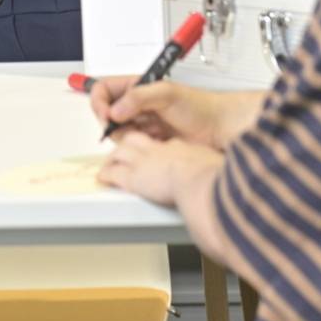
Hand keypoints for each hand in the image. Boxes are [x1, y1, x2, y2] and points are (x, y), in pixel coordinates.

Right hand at [88, 78, 244, 150]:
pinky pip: (131, 144)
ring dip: (122, 135)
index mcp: (137, 86)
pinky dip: (134, 146)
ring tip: (138, 136)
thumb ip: (138, 97)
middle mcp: (136, 104)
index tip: (106, 114)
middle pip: (107, 112)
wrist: (218, 128)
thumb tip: (116, 109)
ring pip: (117, 130)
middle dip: (109, 121)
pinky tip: (147, 144)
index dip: (100, 101)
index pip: (104, 89)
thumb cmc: (200, 106)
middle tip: (119, 128)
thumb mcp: (167, 94)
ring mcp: (142, 123)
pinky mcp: (148, 140)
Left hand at [98, 133, 220, 206]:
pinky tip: (102, 177)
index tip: (156, 152)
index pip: (163, 144)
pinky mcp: (133, 176)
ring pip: (121, 152)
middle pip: (137, 140)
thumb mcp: (213, 166)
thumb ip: (210, 168)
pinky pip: (114, 173)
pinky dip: (107, 175)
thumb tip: (218, 178)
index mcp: (181, 148)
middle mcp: (159, 151)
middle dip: (128, 143)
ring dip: (114, 157)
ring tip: (109, 163)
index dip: (156, 147)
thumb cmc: (210, 176)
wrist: (198, 180)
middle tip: (123, 151)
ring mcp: (144, 161)